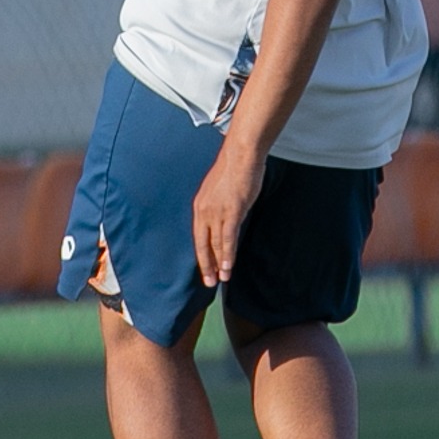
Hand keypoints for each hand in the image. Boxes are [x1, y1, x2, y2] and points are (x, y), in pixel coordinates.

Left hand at [192, 141, 265, 287]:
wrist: (240, 155)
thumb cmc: (233, 171)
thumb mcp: (220, 192)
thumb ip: (220, 208)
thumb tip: (225, 223)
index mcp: (200, 206)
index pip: (198, 236)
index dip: (201, 255)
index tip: (205, 269)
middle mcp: (204, 211)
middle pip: (203, 244)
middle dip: (206, 265)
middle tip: (209, 282)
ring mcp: (217, 211)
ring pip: (216, 244)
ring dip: (219, 263)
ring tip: (222, 279)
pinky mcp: (231, 211)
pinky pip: (227, 238)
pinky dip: (228, 253)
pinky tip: (228, 266)